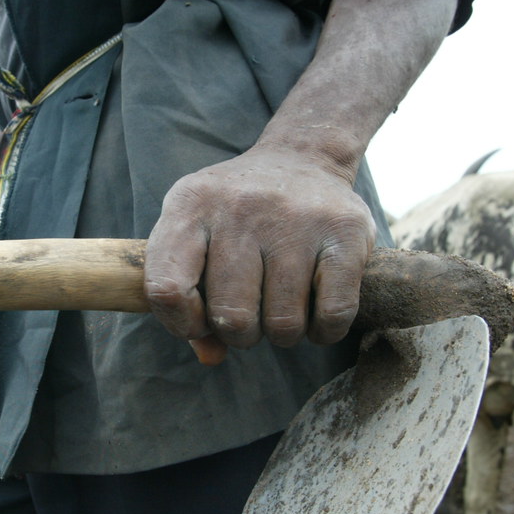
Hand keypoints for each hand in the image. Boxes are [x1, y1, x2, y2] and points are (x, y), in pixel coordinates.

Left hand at [144, 143, 375, 363]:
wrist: (302, 157)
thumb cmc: (235, 216)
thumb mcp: (196, 237)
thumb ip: (186, 300)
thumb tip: (211, 356)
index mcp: (190, 206)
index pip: (167, 289)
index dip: (182, 323)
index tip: (200, 320)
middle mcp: (241, 207)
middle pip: (232, 317)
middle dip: (240, 333)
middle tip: (251, 314)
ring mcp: (296, 218)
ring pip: (284, 324)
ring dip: (282, 333)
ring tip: (282, 307)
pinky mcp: (346, 231)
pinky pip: (333, 314)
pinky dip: (323, 331)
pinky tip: (316, 314)